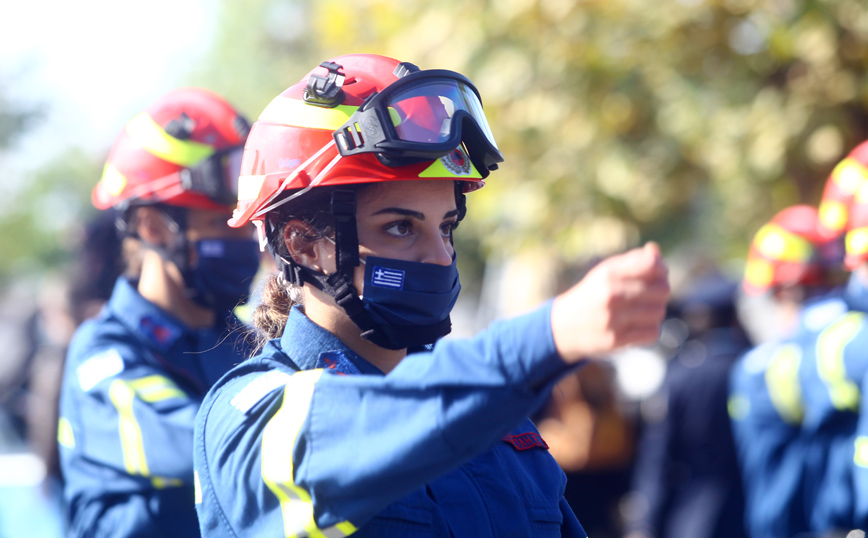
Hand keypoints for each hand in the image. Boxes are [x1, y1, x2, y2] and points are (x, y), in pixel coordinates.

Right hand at [551, 242, 669, 362]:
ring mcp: (613, 319)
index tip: (658, 275)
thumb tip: (655, 251)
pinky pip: (652, 333)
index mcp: (609, 274)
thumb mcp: (606, 272)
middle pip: (662, 290)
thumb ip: (633, 260)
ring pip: (659, 312)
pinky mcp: (616, 340)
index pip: (653, 265)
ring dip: (655, 312)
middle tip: (649, 296)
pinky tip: (636, 326)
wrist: (564, 326)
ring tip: (640, 312)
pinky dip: (649, 330)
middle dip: (660, 292)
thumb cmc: (593, 294)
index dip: (662, 269)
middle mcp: (611, 295)